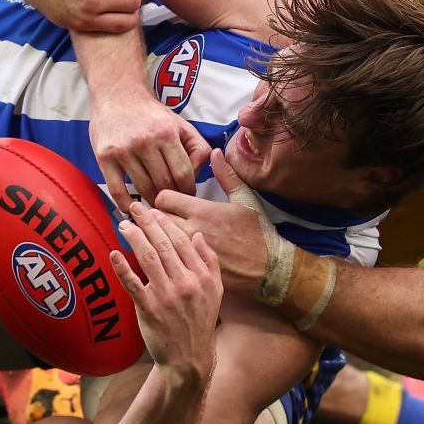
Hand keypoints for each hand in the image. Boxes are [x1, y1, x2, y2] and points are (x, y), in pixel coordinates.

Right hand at [92, 96, 212, 215]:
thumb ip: (197, 147)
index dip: (188, 190)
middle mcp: (145, 142)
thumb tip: (199, 173)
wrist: (118, 94)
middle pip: (164, 184)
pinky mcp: (105, 157)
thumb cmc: (151, 113)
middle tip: (172, 203)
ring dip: (151, 201)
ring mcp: (123, 150)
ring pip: (143, 188)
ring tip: (155, 204)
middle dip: (171, 198)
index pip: (183, 174)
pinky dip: (126, 204)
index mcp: (167, 133)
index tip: (187, 195)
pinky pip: (117, 190)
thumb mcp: (180, 124)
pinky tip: (132, 207)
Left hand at [109, 202, 221, 385]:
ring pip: (148, 259)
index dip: (166, 223)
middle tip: (134, 208)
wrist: (189, 358)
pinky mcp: (149, 309)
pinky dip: (123, 267)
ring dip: (134, 237)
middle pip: (163, 245)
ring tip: (124, 224)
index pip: (182, 241)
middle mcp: (185, 283)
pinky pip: (133, 284)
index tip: (153, 210)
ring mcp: (166, 296)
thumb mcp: (216, 291)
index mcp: (201, 276)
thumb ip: (210, 261)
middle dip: (147, 222)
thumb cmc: (200, 322)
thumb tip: (198, 235)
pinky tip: (115, 253)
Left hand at [151, 147, 271, 296]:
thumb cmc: (258, 232)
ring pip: (157, 242)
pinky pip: (166, 263)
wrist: (269, 268)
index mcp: (201, 210)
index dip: (163, 198)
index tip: (168, 202)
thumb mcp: (245, 198)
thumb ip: (226, 174)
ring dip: (155, 238)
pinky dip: (163, 258)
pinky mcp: (191, 272)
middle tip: (158, 217)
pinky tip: (166, 257)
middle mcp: (191, 230)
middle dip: (154, 217)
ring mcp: (189, 253)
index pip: (162, 198)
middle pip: (155, 220)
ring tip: (155, 235)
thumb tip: (214, 152)